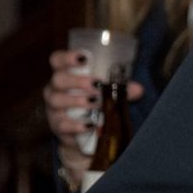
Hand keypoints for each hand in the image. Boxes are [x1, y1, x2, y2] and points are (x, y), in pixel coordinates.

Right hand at [44, 48, 143, 173]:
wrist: (84, 135)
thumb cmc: (93, 104)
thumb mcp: (106, 94)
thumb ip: (120, 89)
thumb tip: (138, 89)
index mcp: (65, 75)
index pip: (57, 60)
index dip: (67, 57)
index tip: (83, 57)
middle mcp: (54, 89)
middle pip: (58, 79)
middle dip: (77, 81)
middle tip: (97, 85)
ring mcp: (53, 109)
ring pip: (57, 100)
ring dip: (78, 100)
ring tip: (97, 102)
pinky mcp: (57, 127)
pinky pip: (62, 125)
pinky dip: (76, 125)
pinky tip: (90, 124)